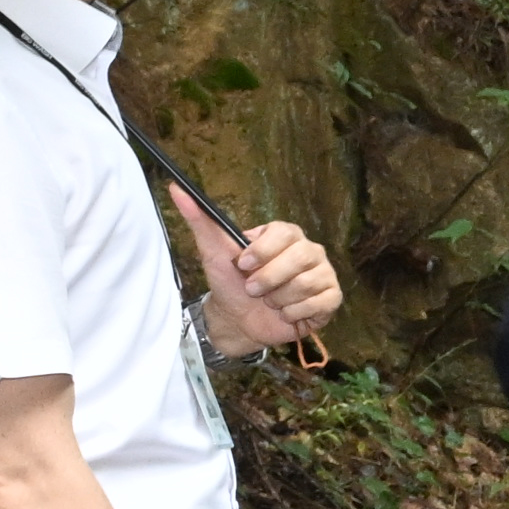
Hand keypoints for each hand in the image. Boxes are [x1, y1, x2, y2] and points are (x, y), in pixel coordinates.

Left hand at [183, 202, 342, 352]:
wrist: (238, 320)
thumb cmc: (229, 283)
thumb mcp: (212, 251)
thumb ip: (199, 220)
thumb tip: (176, 188)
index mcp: (286, 235)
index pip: (286, 233)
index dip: (264, 251)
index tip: (243, 264)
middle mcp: (310, 251)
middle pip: (300, 258)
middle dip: (269, 279)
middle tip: (252, 289)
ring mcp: (324, 274)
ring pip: (307, 284)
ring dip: (279, 299)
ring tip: (269, 301)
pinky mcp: (332, 299)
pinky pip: (319, 304)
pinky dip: (295, 313)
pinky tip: (286, 313)